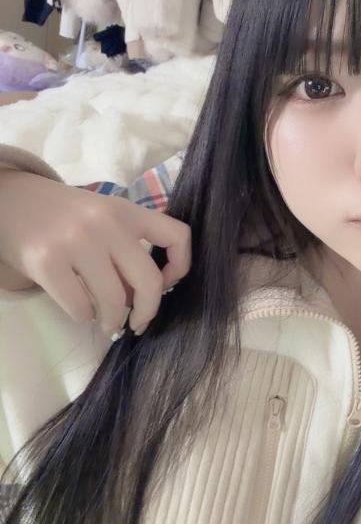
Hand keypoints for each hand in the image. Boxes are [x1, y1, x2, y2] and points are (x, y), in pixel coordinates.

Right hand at [0, 170, 191, 337]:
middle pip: (149, 281)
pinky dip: (84, 316)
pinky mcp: (46, 261)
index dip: (181, 267)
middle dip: (148, 312)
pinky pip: (80, 307)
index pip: (178, 236)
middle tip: (139, 323)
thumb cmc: (64, 216)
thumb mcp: (102, 218)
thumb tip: (143, 298)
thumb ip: (126, 248)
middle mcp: (106, 223)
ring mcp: (76, 241)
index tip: (166, 283)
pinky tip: (80, 309)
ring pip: (114, 300)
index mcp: (126, 210)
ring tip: (107, 323)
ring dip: (113, 321)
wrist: (10, 200)